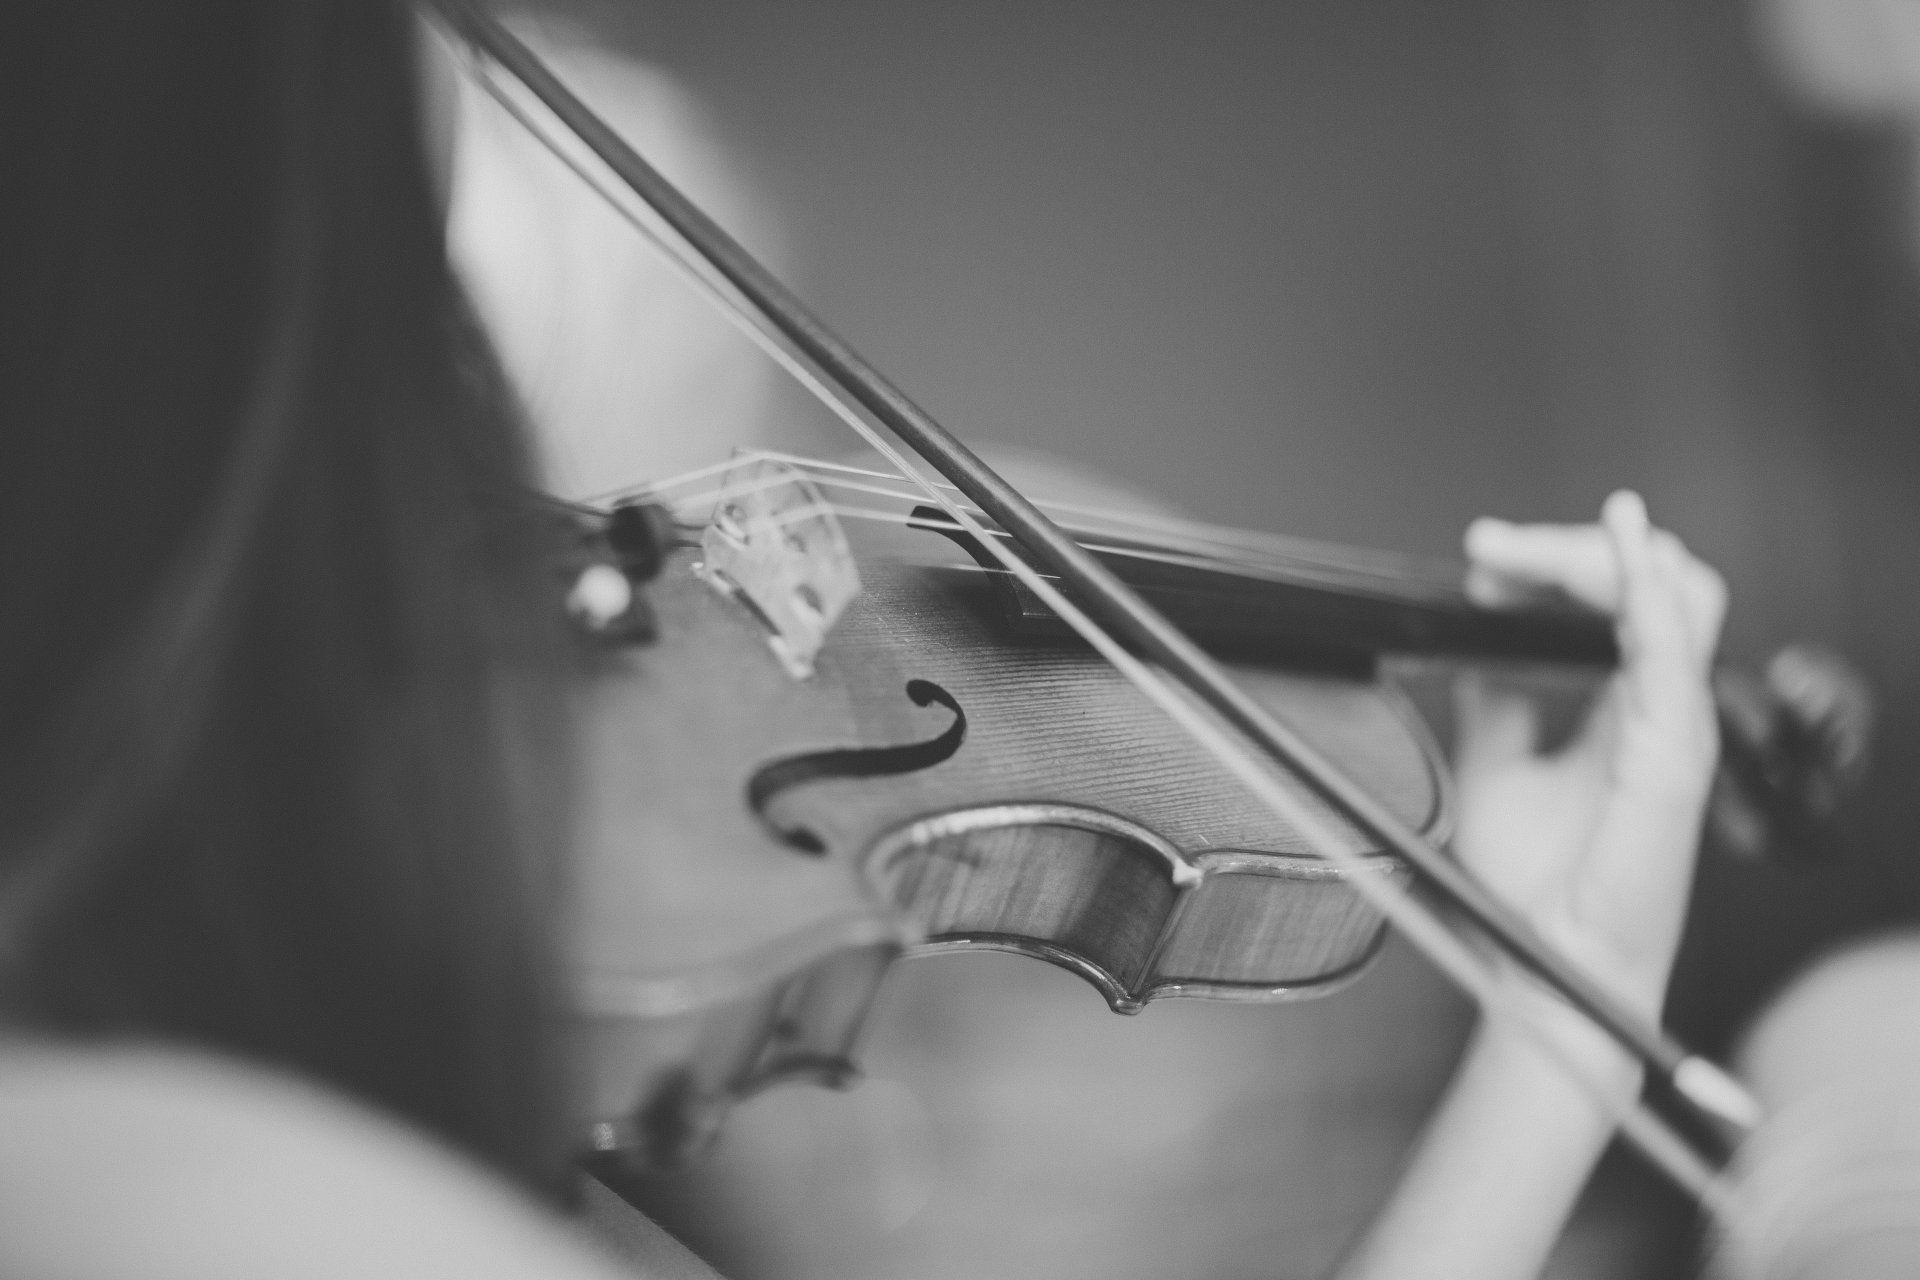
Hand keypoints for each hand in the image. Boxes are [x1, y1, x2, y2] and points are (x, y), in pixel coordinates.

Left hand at [1453, 491, 1726, 1010]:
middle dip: (1565, 547)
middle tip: (1491, 548)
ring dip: (1595, 554)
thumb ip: (1496, 695)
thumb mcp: (1493, 761)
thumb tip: (1478, 630)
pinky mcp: (1672, 748)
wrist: (1542, 961)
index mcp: (1626, 704)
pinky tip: (1621, 550)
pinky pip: (1673, 649)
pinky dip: (1647, 589)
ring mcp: (1672, 723)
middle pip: (1648, 581)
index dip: (1553, 564)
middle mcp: (1658, 706)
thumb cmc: (1533, 884)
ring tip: (1521, 551)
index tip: (1484, 559)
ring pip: (1675, 593)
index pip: (1618, 596)